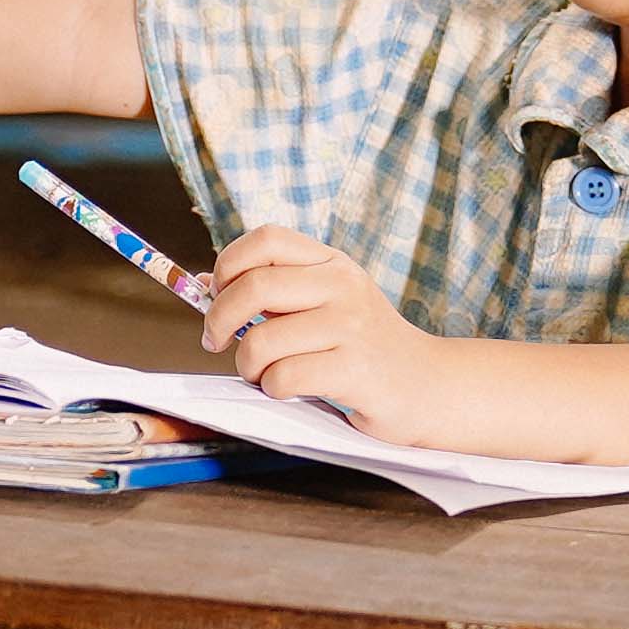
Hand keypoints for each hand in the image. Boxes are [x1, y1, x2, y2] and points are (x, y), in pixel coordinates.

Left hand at [196, 228, 448, 427]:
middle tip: (214, 342)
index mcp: (331, 263)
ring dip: (248, 366)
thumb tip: (202, 282)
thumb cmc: (362, 348)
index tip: (216, 293)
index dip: (229, 262)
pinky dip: (274, 389)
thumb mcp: (325, 304)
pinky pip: (284, 377)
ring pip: (262, 341)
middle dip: (218, 319)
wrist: (427, 386)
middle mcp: (342, 286)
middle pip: (254, 286)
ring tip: (266, 374)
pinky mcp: (355, 370)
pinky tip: (292, 389)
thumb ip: (273, 292)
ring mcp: (351, 327)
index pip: (267, 239)